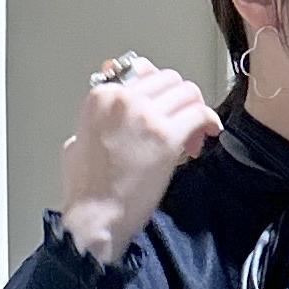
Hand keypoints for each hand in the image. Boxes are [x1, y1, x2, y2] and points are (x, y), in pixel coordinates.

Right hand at [61, 54, 222, 263]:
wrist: (95, 216)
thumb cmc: (87, 188)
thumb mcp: (79, 139)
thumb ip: (99, 121)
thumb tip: (110, 121)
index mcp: (102, 95)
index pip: (142, 72)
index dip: (158, 91)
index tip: (164, 108)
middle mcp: (124, 98)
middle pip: (168, 80)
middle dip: (179, 99)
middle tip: (183, 122)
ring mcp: (147, 115)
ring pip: (187, 92)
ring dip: (194, 109)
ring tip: (194, 133)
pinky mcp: (167, 136)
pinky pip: (199, 114)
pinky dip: (209, 120)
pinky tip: (209, 132)